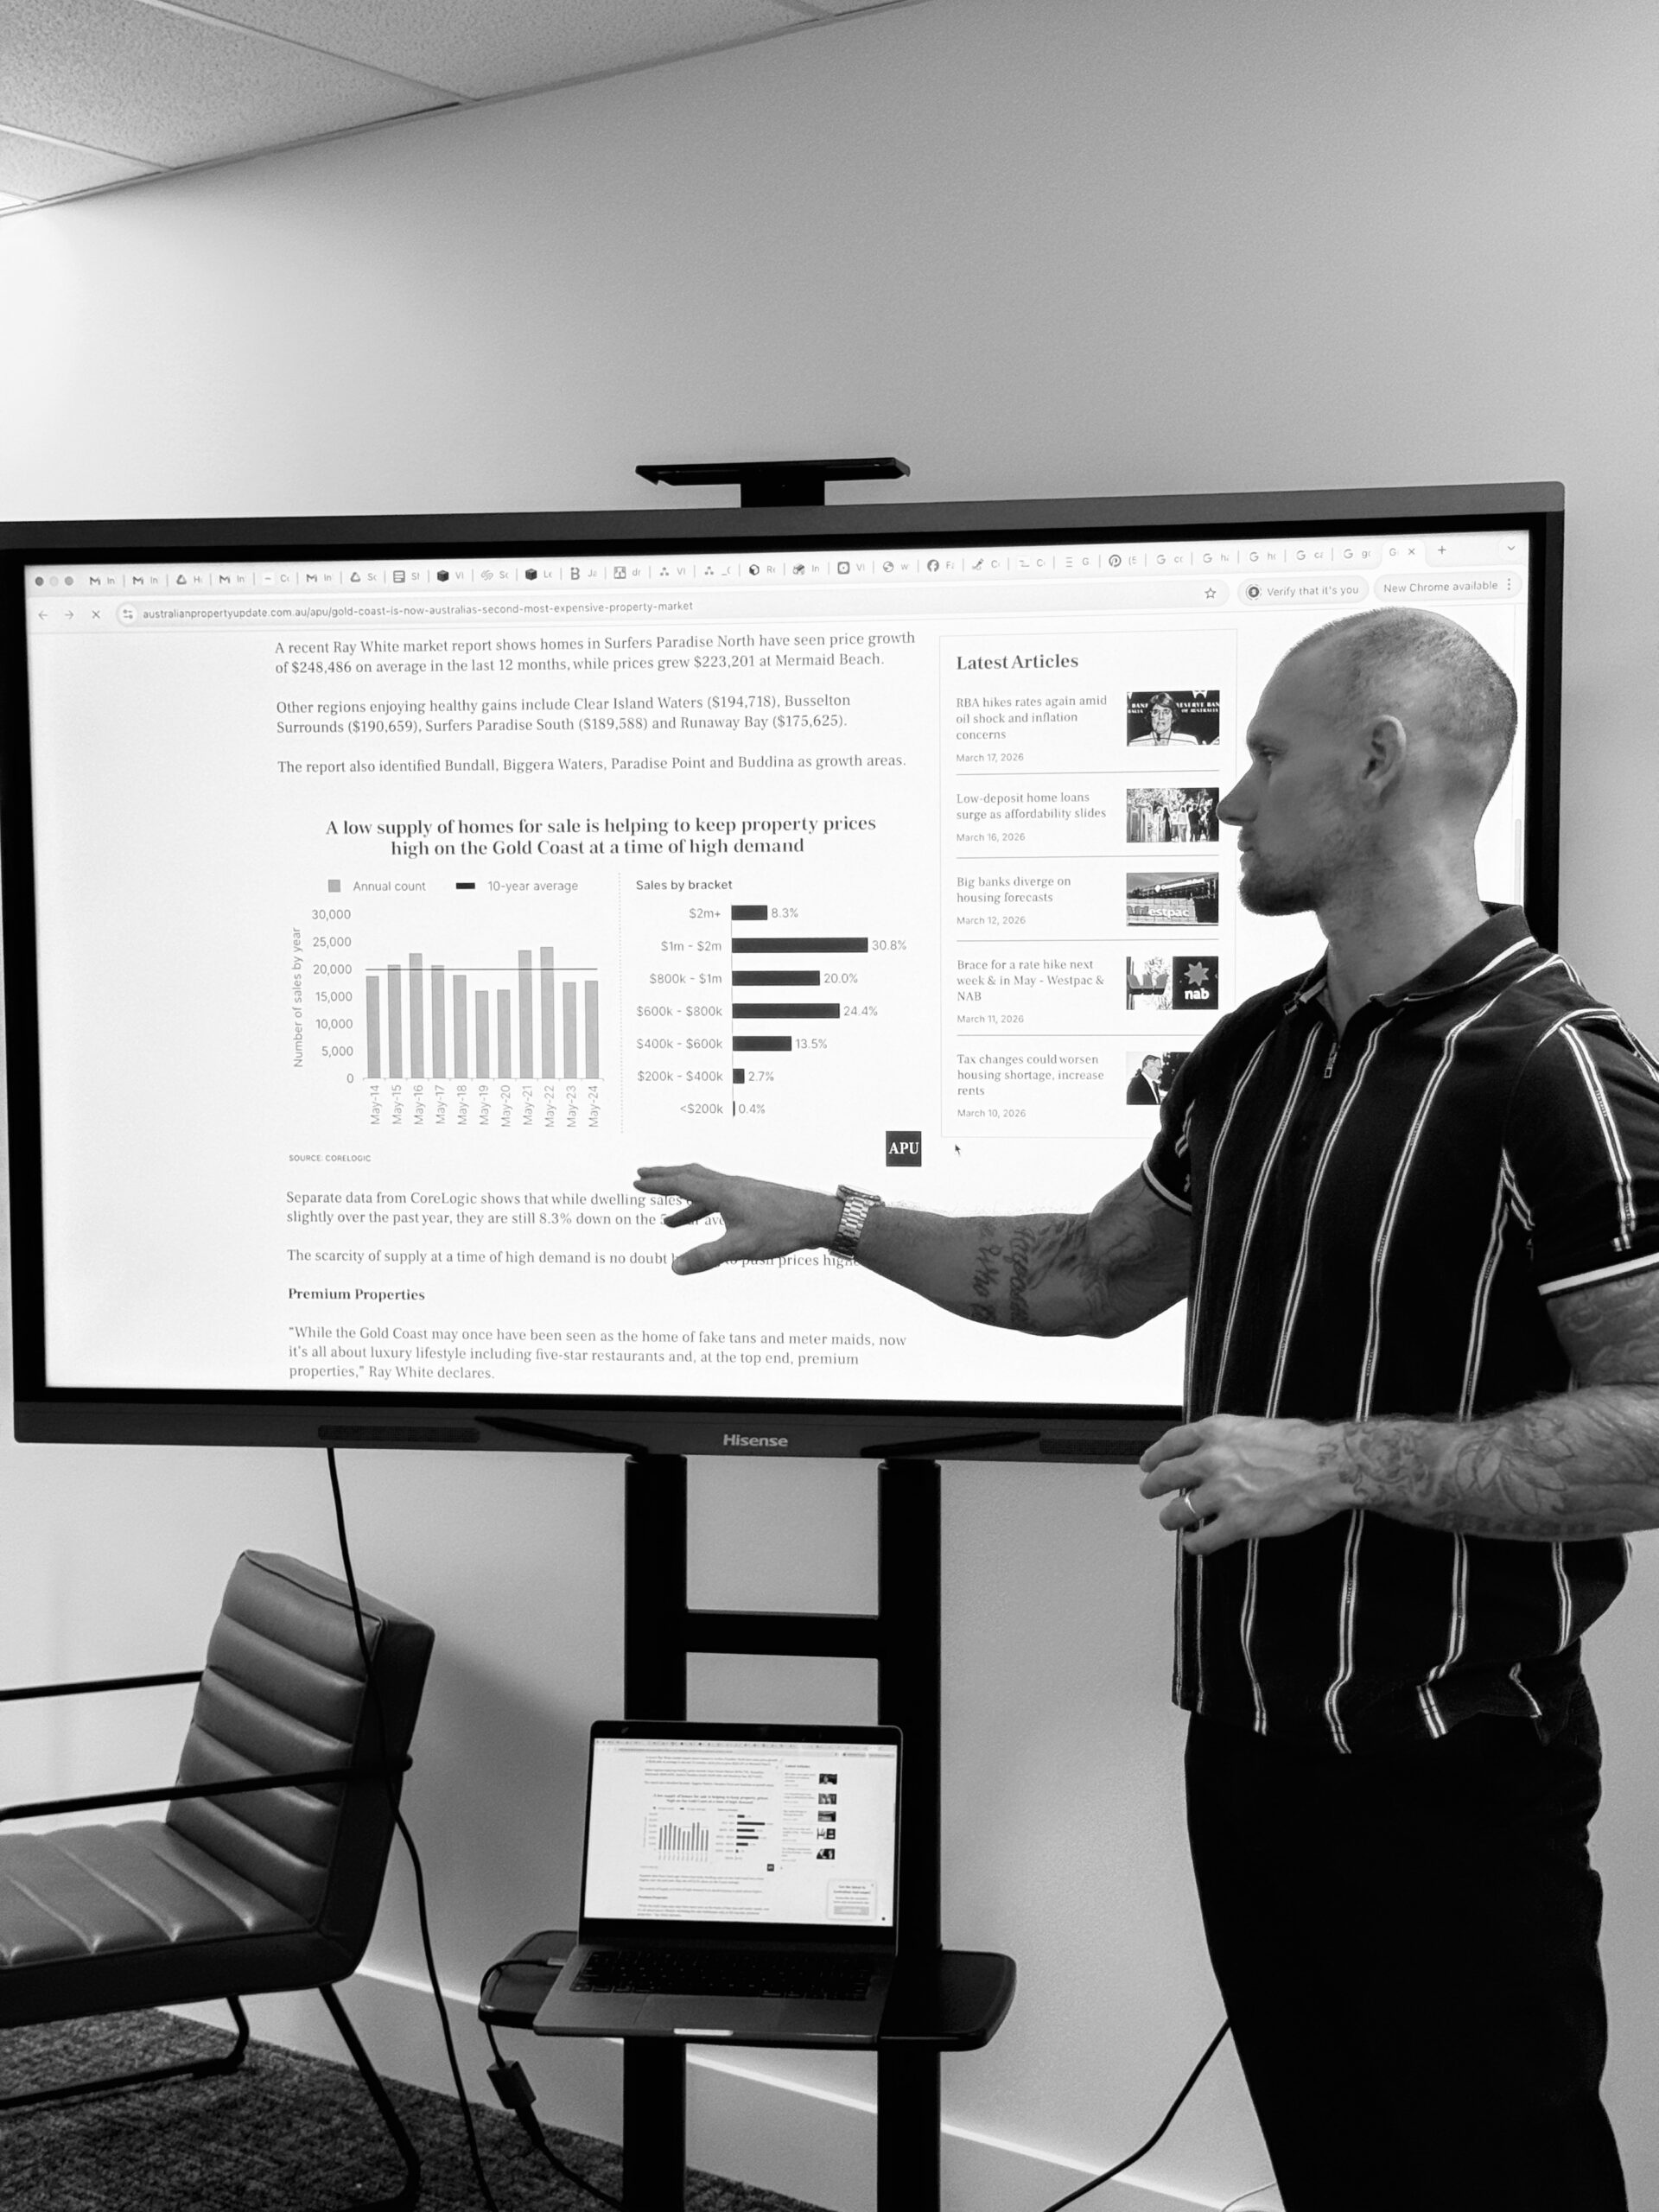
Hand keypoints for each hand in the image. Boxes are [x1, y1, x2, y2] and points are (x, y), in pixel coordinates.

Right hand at [634, 1162, 838, 1275]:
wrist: (818, 1217)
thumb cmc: (782, 1229)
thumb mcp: (741, 1247)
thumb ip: (707, 1256)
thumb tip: (675, 1268)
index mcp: (723, 1192)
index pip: (682, 1184)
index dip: (657, 1184)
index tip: (635, 1181)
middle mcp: (730, 1185)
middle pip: (690, 1175)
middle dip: (664, 1177)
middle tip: (642, 1176)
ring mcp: (742, 1190)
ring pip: (705, 1187)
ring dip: (683, 1198)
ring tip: (667, 1222)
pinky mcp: (752, 1198)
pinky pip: (719, 1199)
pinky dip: (704, 1209)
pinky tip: (707, 1226)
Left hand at [1138, 1413, 1356, 1553]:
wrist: (1329, 1465)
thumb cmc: (1303, 1443)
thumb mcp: (1256, 1426)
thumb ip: (1230, 1438)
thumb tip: (1218, 1451)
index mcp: (1216, 1432)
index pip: (1172, 1443)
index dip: (1155, 1455)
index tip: (1148, 1463)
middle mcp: (1212, 1460)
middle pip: (1166, 1476)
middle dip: (1153, 1486)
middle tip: (1148, 1491)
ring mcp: (1223, 1493)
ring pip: (1179, 1511)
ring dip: (1170, 1518)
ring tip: (1170, 1521)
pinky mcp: (1238, 1522)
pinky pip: (1203, 1540)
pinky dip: (1195, 1544)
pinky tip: (1195, 1544)